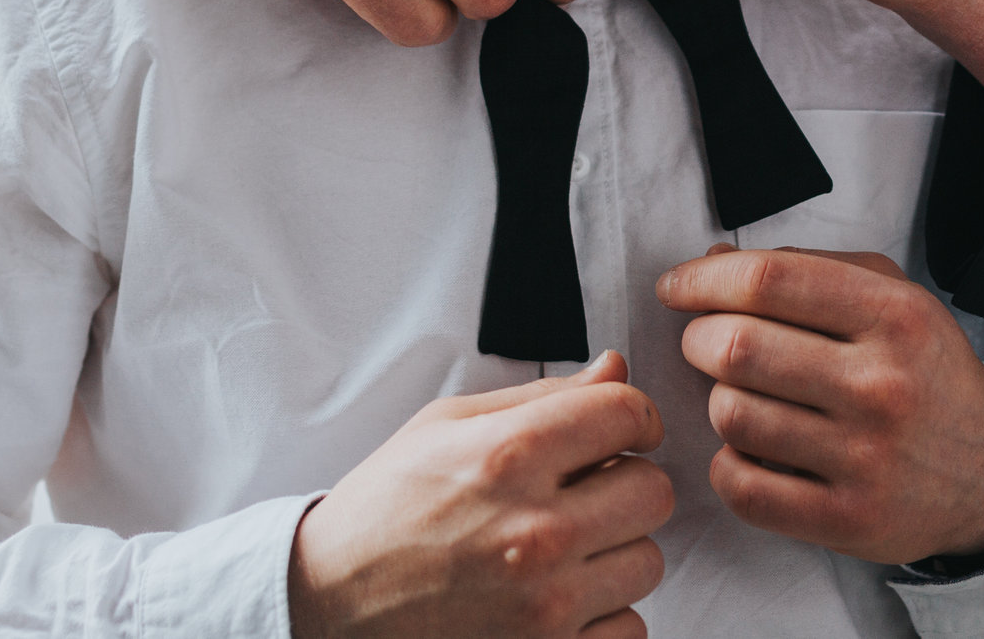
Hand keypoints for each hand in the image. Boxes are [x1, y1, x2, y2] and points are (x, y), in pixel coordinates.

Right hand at [288, 350, 674, 638]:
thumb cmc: (385, 510)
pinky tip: (558, 595)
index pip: (628, 413)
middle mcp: (534, 531)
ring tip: (562, 548)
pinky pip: (630, 628)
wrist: (329, 602)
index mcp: (508, 457)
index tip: (619, 431)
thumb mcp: (447, 425)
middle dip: (625, 484)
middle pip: (653, 491)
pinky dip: (603, 614)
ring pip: (648, 561)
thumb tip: (615, 370)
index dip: (631, 416)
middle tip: (584, 493)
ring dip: (615, 552)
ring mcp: (543, 604)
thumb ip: (543, 397)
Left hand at [656, 244, 983, 563]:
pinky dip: (727, 464)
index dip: (703, 280)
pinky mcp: (846, 520)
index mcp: (894, 316)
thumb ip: (809, 269)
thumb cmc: (926, 374)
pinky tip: (749, 451)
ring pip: (732, 415)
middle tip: (705, 343)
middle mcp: (882, 386)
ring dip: (717, 401)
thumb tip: (713, 264)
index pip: (769, 281)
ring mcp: (865, 459)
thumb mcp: (894, 298)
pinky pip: (742, 487)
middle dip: (698, 339)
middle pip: (736, 347)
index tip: (676, 288)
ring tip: (741, 397)